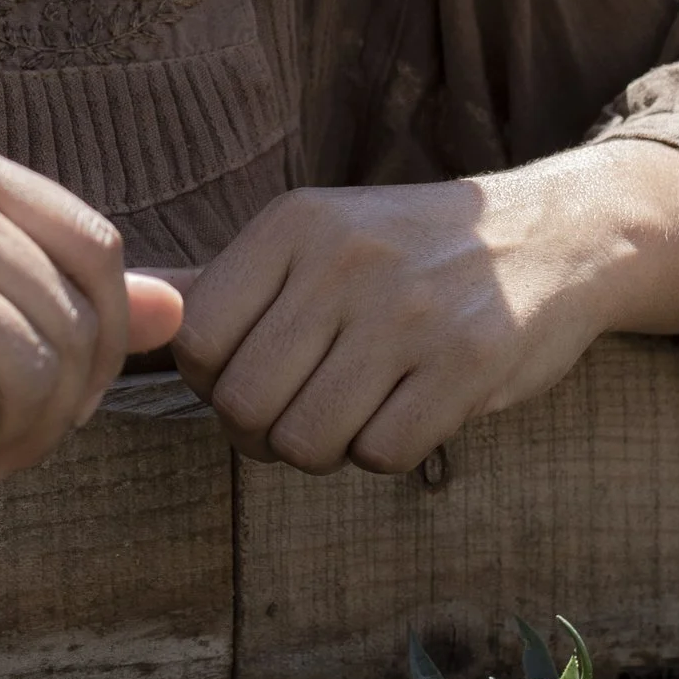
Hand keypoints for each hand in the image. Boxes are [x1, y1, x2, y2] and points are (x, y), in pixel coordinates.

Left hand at [169, 143, 678, 477]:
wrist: (553, 232)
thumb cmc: (409, 250)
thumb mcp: (315, 235)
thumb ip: (223, 281)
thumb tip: (124, 308)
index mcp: (293, 224)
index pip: (196, 341)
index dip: (213, 382)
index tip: (253, 376)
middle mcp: (344, 261)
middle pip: (243, 403)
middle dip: (260, 432)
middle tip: (300, 413)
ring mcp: (408, 311)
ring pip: (305, 440)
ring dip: (322, 450)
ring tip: (352, 414)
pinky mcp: (469, 362)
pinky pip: (381, 454)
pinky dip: (384, 453)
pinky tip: (405, 414)